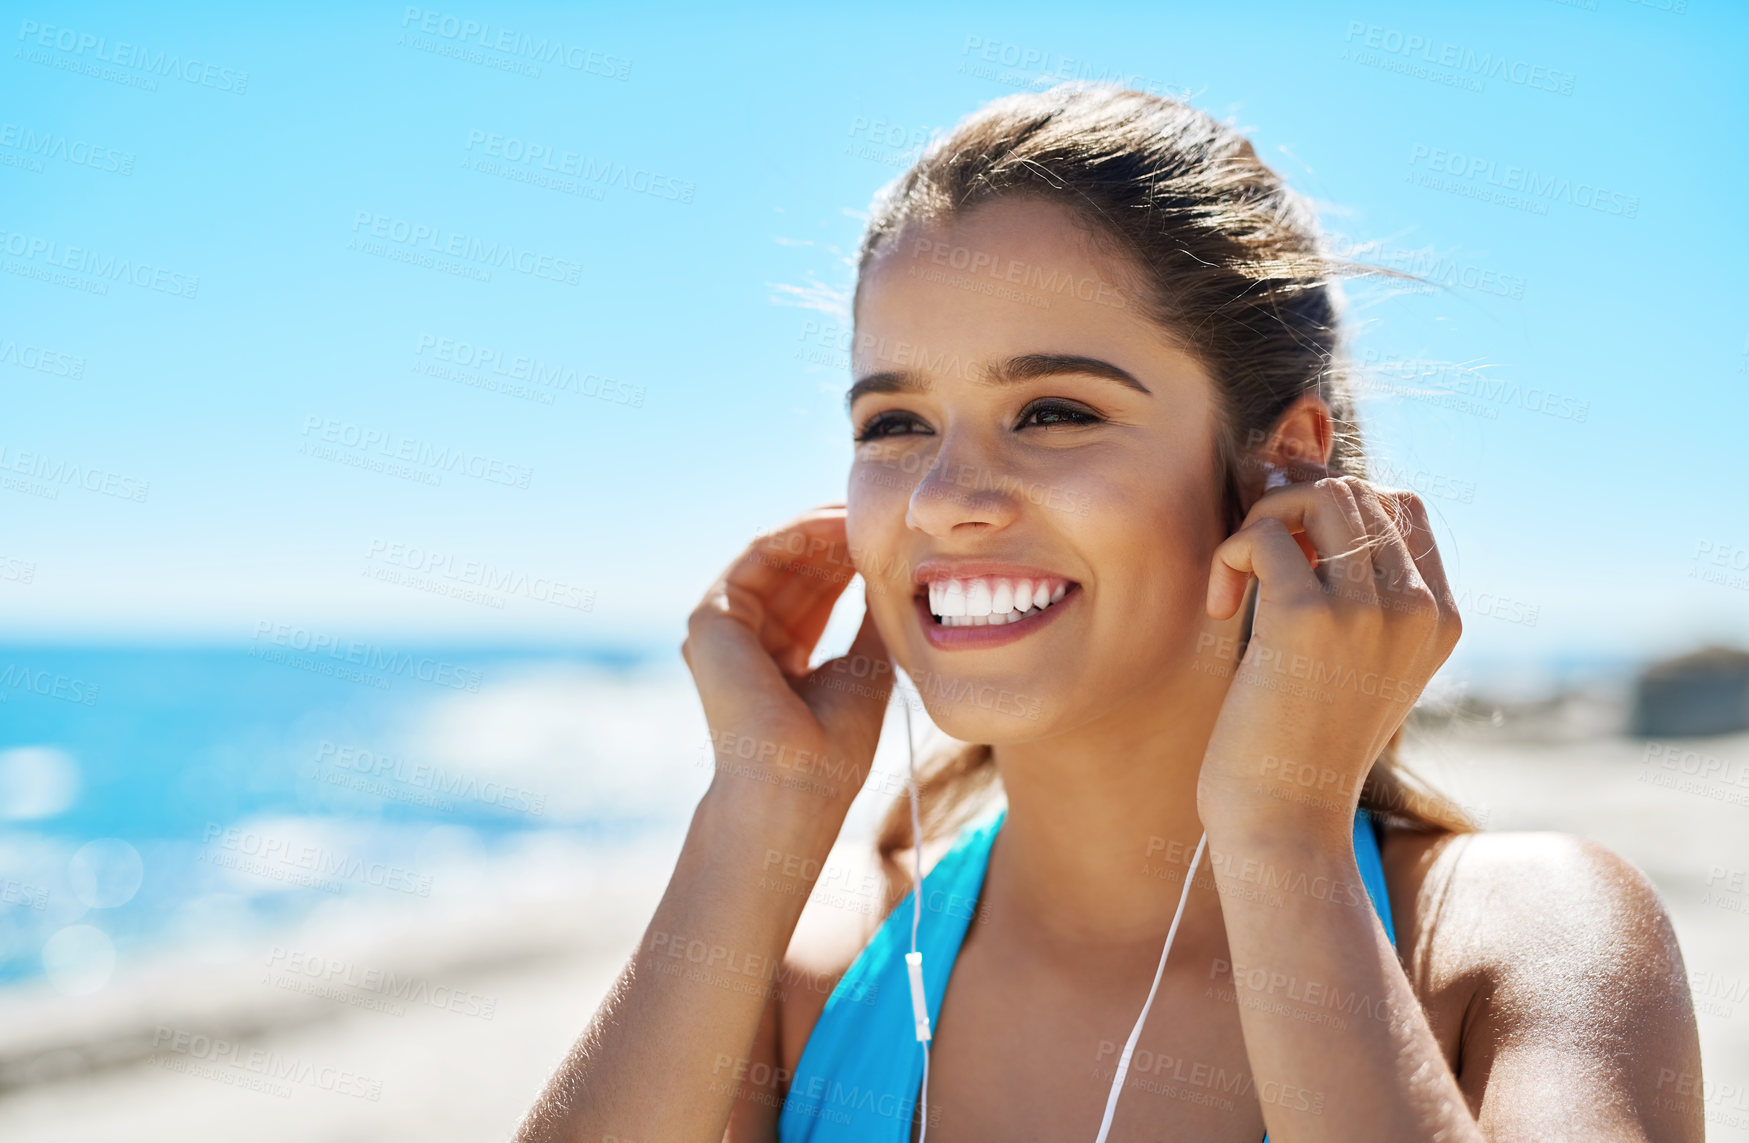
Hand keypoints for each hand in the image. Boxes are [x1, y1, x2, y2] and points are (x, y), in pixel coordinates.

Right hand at [682, 505, 893, 815]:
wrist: (796, 783)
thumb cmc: (833, 748)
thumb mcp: (864, 670)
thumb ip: (869, 623)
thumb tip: (890, 578)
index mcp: (778, 663)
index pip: (814, 598)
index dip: (850, 565)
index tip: (891, 541)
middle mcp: (744, 644)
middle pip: (794, 572)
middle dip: (836, 541)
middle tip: (878, 514)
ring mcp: (723, 630)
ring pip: (775, 557)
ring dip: (820, 530)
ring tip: (863, 513)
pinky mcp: (710, 617)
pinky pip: (758, 556)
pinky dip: (798, 534)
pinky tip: (836, 525)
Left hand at [1195, 469, 1460, 839]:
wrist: (1287, 822)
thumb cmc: (1303, 745)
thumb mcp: (1359, 664)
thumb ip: (1362, 595)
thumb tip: (1310, 505)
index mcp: (1440, 618)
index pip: (1402, 506)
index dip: (1336, 508)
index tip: (1291, 555)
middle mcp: (1418, 608)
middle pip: (1357, 491)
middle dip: (1293, 511)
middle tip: (1257, 570)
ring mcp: (1370, 611)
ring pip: (1318, 496)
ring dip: (1263, 522)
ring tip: (1241, 580)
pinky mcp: (1308, 620)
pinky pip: (1264, 535)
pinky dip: (1231, 554)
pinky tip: (1222, 608)